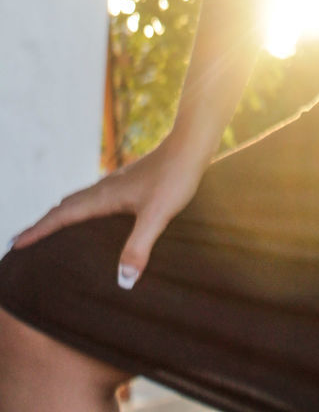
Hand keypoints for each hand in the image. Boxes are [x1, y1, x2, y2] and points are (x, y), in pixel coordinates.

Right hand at [7, 135, 205, 289]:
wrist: (191, 145)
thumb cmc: (175, 177)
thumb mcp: (157, 216)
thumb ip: (138, 247)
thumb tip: (121, 282)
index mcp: (103, 197)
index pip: (62, 216)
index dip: (38, 230)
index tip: (15, 243)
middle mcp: (104, 188)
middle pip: (65, 206)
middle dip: (43, 224)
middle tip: (23, 239)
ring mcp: (117, 182)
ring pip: (80, 199)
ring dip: (61, 214)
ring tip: (51, 229)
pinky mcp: (130, 181)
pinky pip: (95, 196)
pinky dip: (82, 208)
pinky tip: (94, 215)